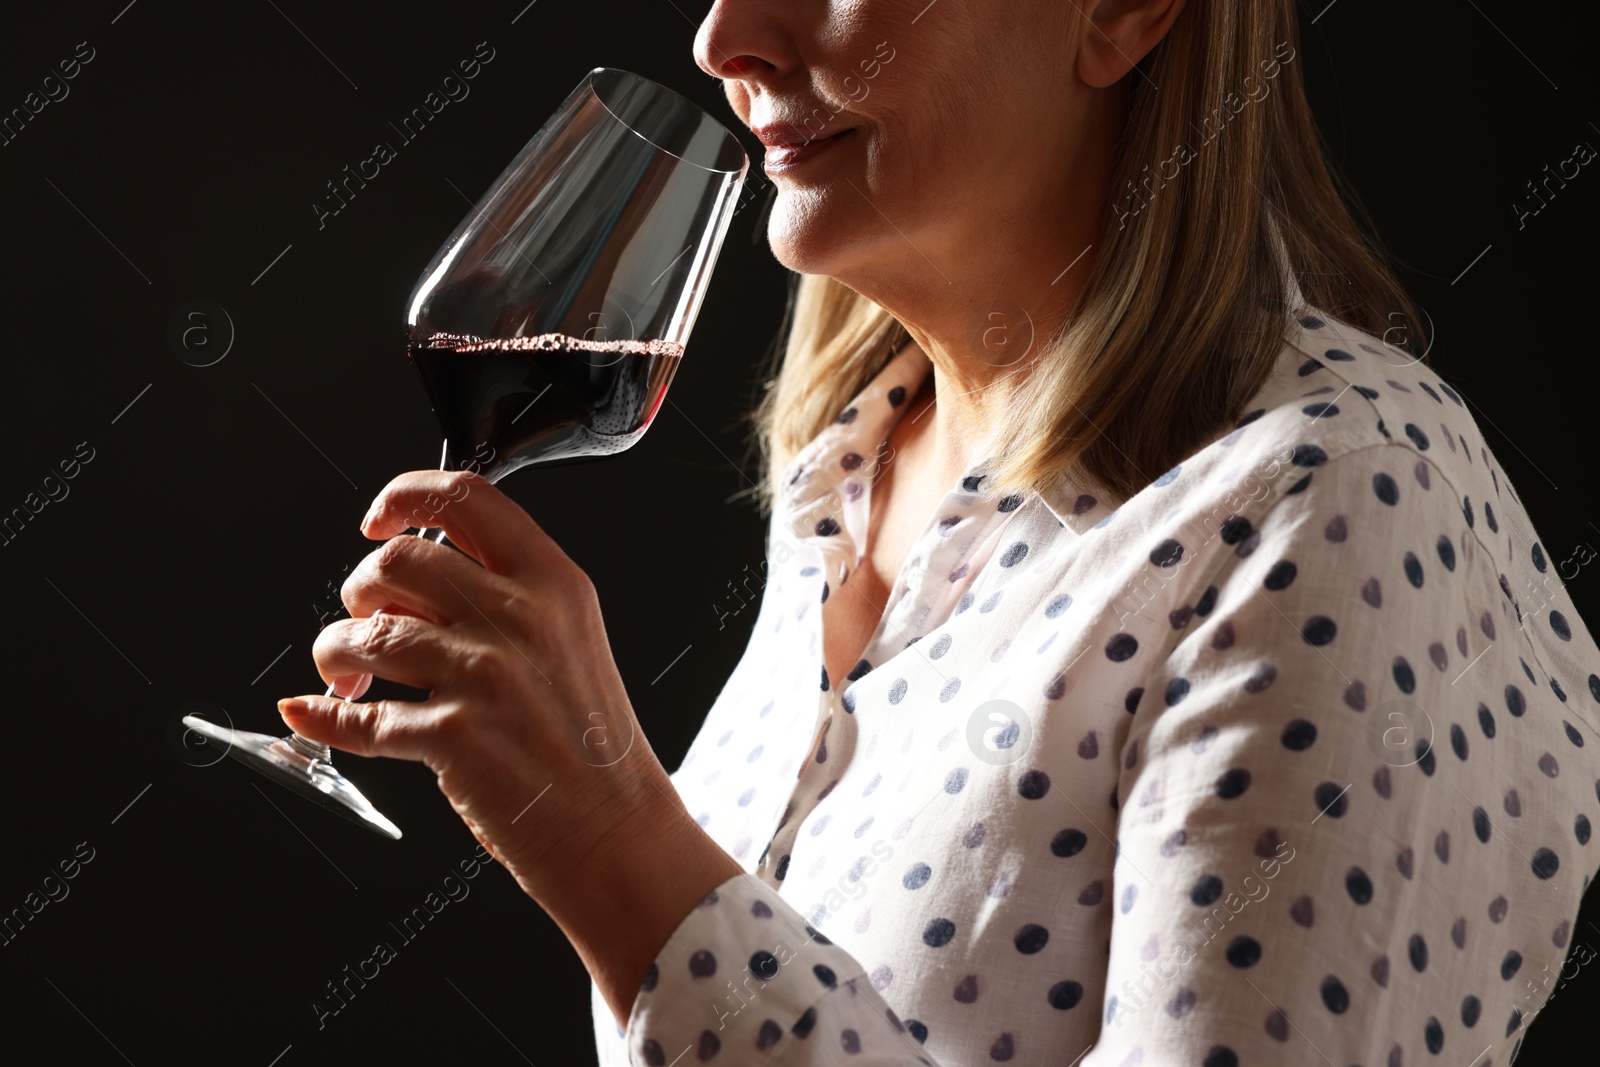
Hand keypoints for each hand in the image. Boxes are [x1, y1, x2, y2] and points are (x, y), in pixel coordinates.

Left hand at [277, 470, 739, 1020]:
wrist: (617, 833)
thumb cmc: (593, 746)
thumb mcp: (569, 641)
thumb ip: (501, 599)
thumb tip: (406, 587)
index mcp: (554, 582)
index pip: (466, 498)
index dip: (403, 496)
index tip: (377, 520)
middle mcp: (520, 618)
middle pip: (398, 559)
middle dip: (360, 589)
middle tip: (367, 621)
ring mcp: (485, 675)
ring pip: (365, 633)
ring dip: (335, 653)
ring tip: (350, 677)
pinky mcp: (453, 735)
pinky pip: (359, 719)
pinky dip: (323, 717)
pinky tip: (315, 715)